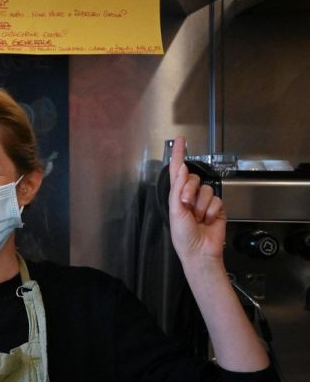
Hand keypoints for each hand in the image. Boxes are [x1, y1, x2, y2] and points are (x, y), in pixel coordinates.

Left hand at [168, 136, 226, 261]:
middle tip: (187, 205)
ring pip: (206, 189)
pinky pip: (217, 200)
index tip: (180, 140)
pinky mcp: (217, 208)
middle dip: (189, 190)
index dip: (179, 154)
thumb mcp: (175, 210)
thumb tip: (181, 168)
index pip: (177, 171)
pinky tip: (208, 220)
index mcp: (176, 196)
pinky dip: (211, 210)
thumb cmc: (182, 235)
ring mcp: (204, 202)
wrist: (199, 252)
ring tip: (197, 217)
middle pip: (192, 178)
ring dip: (200, 204)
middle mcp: (190, 196)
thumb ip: (178, 189)